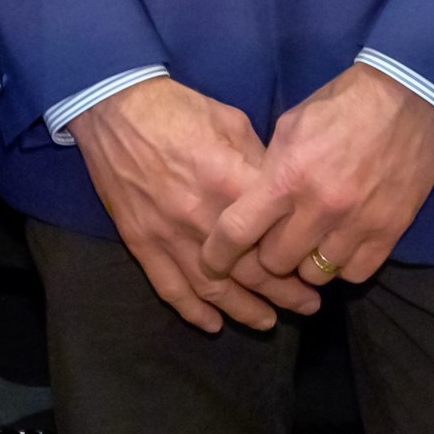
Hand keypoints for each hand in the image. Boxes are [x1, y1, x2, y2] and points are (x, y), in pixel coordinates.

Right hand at [72, 77, 311, 333]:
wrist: (115, 109)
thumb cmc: (180, 110)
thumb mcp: (234, 123)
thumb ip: (260, 164)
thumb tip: (282, 195)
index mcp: (231, 183)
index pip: (274, 235)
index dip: (299, 256)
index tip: (317, 266)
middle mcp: (203, 218)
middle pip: (251, 272)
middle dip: (284, 294)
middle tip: (307, 305)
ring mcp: (169, 235)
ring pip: (213, 289)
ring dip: (244, 311)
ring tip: (268, 322)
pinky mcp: (142, 242)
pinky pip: (169, 287)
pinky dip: (192, 311)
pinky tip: (213, 323)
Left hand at [204, 63, 433, 297]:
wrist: (406, 97)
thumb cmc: (341, 105)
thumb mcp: (290, 126)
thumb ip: (270, 169)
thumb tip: (253, 202)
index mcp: (287, 176)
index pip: (239, 230)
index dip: (219, 254)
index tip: (212, 262)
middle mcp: (320, 207)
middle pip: (275, 262)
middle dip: (267, 255)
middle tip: (274, 241)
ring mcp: (357, 224)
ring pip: (315, 274)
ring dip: (306, 262)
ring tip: (310, 243)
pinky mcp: (389, 232)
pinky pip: (354, 273)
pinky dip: (343, 265)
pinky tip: (340, 246)